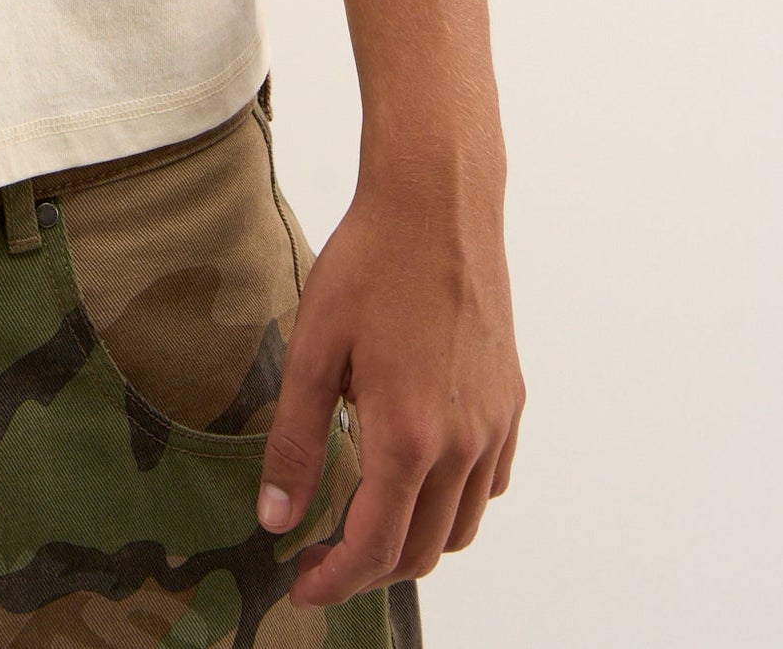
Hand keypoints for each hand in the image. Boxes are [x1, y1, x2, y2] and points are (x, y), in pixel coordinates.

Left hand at [254, 159, 524, 608]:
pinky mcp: (511, 402)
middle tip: (322, 554)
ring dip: (414, 541)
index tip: (302, 585)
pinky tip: (419, 473)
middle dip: (369, 568)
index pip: (374, 547)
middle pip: (420, 551)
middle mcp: (463, 444)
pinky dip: (456, 502)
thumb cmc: (371, 265)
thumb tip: (278, 518)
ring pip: (462, 526)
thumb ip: (296, 442)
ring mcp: (494, 426)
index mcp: (408, 437)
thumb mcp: (312, 349)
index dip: (334, 580)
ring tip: (366, 517)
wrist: (436, 205)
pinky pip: (491, 484)